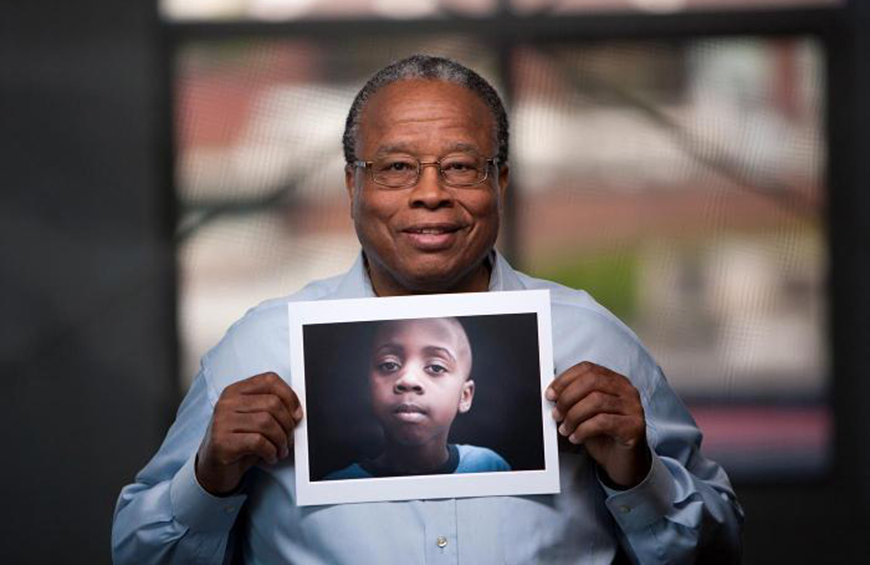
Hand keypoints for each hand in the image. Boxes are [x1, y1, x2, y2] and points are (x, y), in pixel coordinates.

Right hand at [195, 372, 302, 495]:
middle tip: (289, 438)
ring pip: (267, 422)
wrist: (214, 467)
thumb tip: (297, 412)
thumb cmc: (238, 441)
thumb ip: (271, 409)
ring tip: (280, 449)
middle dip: (287, 424)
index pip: (270, 380)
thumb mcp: (254, 419)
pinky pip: (258, 442)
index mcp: (236, 390)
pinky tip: (270, 456)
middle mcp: (227, 402)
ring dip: (281, 440)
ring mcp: (222, 421)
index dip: (289, 396)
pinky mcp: (222, 441)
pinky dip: (271, 451)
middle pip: (272, 403)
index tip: (296, 414)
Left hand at [546, 361, 649, 488]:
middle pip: (592, 381)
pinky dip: (583, 430)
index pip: (587, 369)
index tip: (551, 394)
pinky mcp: (634, 427)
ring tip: (565, 429)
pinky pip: (602, 422)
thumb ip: (574, 401)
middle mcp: (626, 391)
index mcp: (615, 381)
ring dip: (573, 416)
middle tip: (556, 413)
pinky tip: (576, 437)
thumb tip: (552, 395)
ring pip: (596, 401)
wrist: (623, 463)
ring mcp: (633, 408)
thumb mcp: (586, 414)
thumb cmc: (605, 436)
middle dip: (568, 397)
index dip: (565, 379)